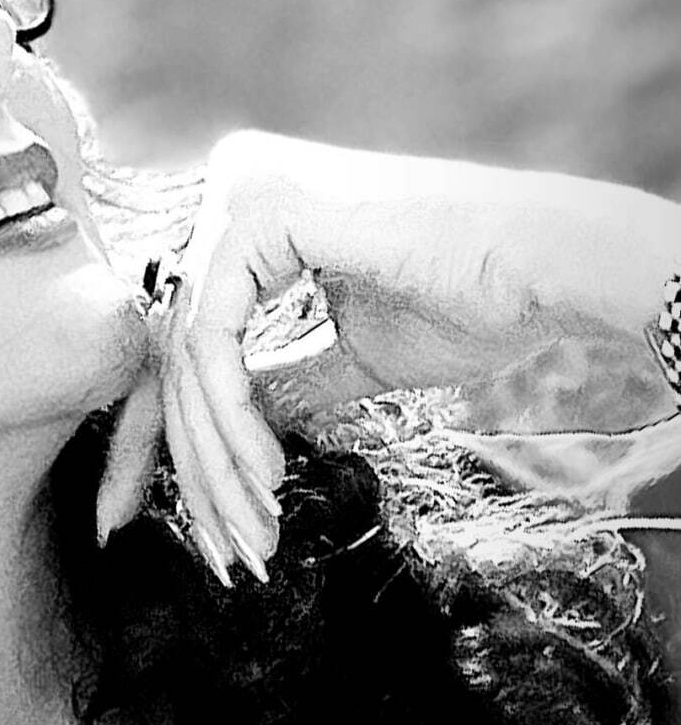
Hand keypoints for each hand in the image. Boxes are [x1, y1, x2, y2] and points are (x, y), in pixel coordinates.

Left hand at [97, 131, 680, 581]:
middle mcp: (233, 181)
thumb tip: (234, 419)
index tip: (205, 512)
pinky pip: (212, 332)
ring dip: (216, 453)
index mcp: (252, 205)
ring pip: (188, 347)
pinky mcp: (259, 211)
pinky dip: (229, 414)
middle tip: (230, 543)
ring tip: (253, 526)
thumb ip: (285, 371)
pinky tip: (264, 474)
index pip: (189, 326)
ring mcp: (240, 188)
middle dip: (195, 457)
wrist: (546, 268)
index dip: (184, 427)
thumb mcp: (352, 349)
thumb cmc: (465, 299)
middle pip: (179, 340)